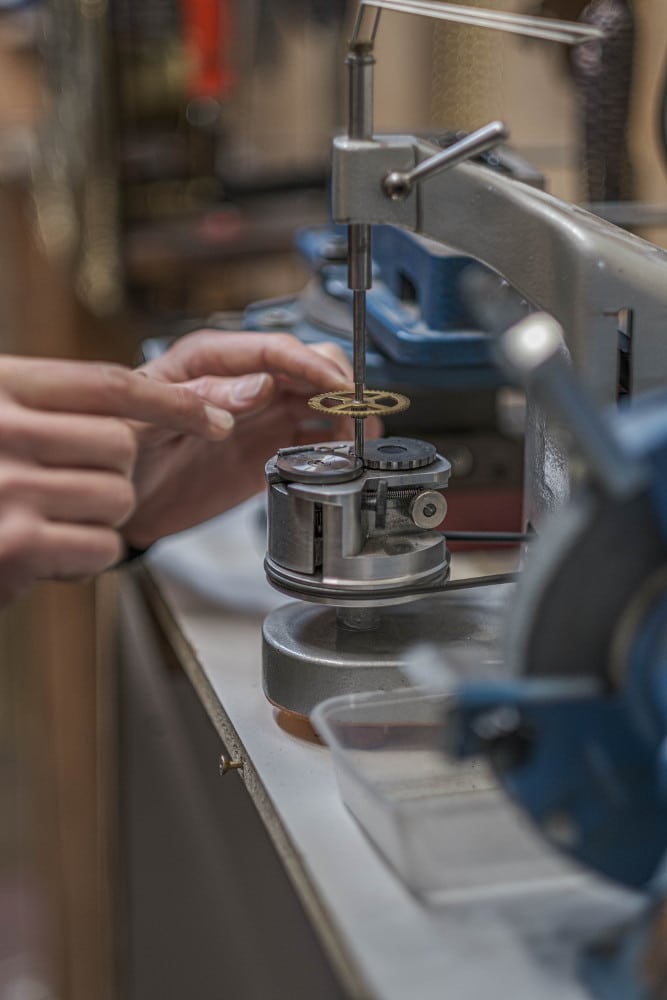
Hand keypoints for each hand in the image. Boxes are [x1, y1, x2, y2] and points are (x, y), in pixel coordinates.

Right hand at [0, 356, 233, 606]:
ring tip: (51, 520)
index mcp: (0, 386)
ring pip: (118, 498)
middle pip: (122, 444)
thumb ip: (54, 408)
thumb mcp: (0, 421)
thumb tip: (164, 409)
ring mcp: (5, 485)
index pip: (109, 383)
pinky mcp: (14, 544)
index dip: (173, 401)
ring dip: (101, 517)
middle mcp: (0, 428)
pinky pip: (103, 545)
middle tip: (74, 490)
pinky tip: (47, 551)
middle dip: (118, 474)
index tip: (217, 418)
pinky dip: (87, 555)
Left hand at [123, 330, 378, 547]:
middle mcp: (244, 381)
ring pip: (322, 402)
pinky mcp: (271, 450)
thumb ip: (200, 399)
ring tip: (357, 442)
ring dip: (347, 418)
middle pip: (309, 366)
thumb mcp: (146, 419)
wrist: (118, 499)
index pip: (274, 349)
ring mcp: (261, 415)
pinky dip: (338, 448)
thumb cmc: (121, 446)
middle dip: (340, 386)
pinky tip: (345, 459)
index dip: (312, 366)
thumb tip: (261, 387)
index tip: (340, 388)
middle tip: (356, 416)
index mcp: (210, 359)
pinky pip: (316, 440)